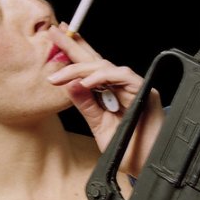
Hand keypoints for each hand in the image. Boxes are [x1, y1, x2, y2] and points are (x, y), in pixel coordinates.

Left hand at [46, 24, 164, 176]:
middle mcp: (122, 87)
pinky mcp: (146, 92)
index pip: (90, 68)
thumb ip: (86, 104)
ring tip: (61, 75)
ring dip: (82, 68)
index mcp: (110, 93)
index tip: (53, 41)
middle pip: (97, 60)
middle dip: (74, 46)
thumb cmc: (127, 150)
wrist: (146, 166)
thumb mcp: (98, 125)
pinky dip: (104, 77)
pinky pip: (124, 77)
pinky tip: (86, 83)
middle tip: (54, 33)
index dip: (73, 52)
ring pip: (107, 66)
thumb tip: (69, 83)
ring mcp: (134, 88)